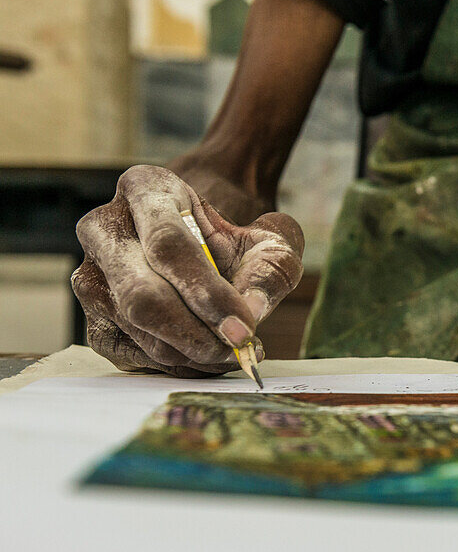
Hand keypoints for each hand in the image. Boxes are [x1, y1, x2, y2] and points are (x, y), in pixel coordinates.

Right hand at [72, 165, 303, 376]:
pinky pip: (128, 352)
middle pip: (142, 294)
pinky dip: (173, 363)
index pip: (168, 245)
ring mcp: (91, 274)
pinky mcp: (93, 318)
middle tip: (239, 347)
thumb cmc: (236, 239)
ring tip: (232, 350)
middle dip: (195, 332)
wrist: (205, 242)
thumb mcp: (271, 241)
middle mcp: (106, 228)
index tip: (243, 327)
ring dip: (190, 351)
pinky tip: (206, 357)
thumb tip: (250, 314)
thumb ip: (269, 272)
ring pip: (135, 326)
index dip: (206, 293)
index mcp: (146, 188)